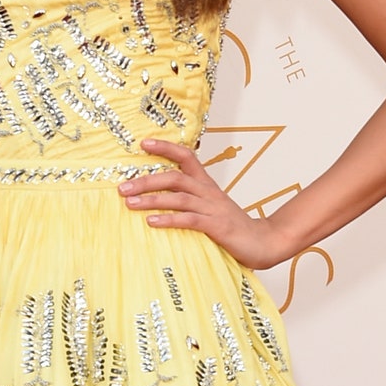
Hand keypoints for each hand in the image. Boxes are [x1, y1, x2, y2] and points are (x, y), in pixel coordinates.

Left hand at [118, 139, 292, 267]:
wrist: (263, 242)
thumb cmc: (232, 227)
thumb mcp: (210, 207)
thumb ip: (189, 201)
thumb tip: (158, 200)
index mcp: (207, 184)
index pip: (187, 156)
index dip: (166, 147)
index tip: (143, 143)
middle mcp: (208, 192)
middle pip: (175, 178)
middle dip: (146, 180)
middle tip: (122, 187)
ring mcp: (213, 208)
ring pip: (179, 197)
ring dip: (152, 199)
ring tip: (130, 203)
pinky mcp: (216, 226)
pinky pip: (189, 220)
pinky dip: (169, 220)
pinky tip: (152, 222)